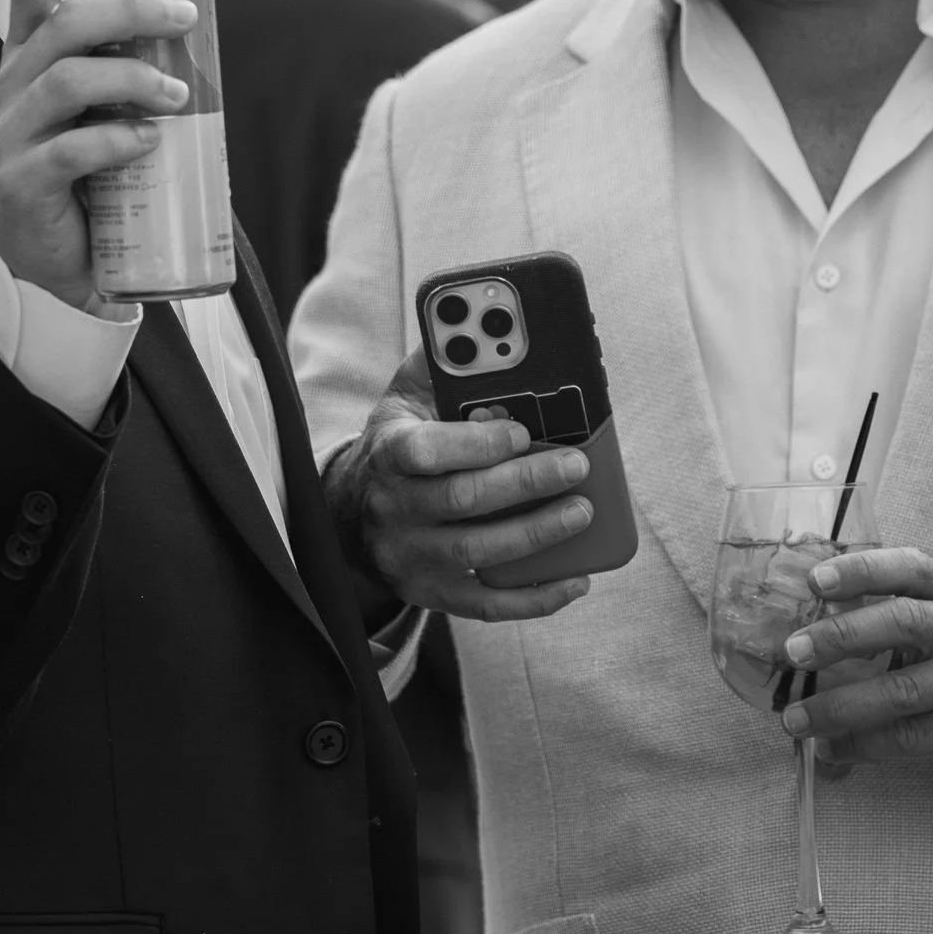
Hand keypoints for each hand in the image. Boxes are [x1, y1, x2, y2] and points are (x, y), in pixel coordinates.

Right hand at [0, 0, 198, 309]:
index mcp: (31, 58)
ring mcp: (12, 134)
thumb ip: (127, 66)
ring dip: (132, 79)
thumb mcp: (101, 108)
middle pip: (62, 26)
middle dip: (127, 9)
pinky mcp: (22, 182)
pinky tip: (145, 141)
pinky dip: (114, 140)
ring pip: (67, 82)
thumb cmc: (86, 168)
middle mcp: (14, 86)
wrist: (54, 256)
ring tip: (178, 94)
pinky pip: (69, 150)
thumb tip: (194, 19)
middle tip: (184, 16)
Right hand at [322, 349, 596, 623]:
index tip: (521, 431)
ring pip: (476, 553)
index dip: (475, 442)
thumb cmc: (396, 443)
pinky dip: (535, 597)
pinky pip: (486, 604)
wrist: (349, 514)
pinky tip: (577, 579)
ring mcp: (411, 555)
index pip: (423, 450)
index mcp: (388, 452)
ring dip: (536, 534)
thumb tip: (486, 329)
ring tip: (583, 512)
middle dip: (526, 483)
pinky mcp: (432, 591)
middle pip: (461, 500)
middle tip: (577, 466)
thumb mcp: (404, 399)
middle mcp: (394, 507)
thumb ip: (443, 365)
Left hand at [777, 548, 932, 794]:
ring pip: (900, 691)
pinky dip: (867, 745)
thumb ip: (913, 611)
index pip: (910, 568)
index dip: (861, 569)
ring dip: (839, 706)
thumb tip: (824, 620)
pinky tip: (837, 749)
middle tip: (793, 650)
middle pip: (902, 622)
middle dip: (841, 635)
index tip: (815, 579)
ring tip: (796, 719)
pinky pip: (913, 738)